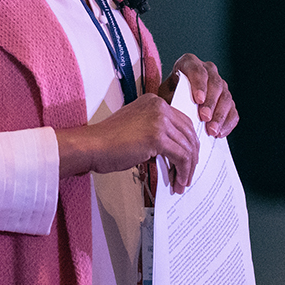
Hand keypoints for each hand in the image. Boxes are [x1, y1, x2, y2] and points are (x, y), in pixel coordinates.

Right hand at [56, 92, 201, 192]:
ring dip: (187, 168)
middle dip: (192, 157)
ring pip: (187, 146)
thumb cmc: (109, 142)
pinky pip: (180, 156)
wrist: (92, 146)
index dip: (189, 143)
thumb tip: (176, 151)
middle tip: (188, 174)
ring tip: (182, 183)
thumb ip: (158, 132)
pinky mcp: (157, 136)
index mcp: (154, 102)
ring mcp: (159, 120)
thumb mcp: (138, 128)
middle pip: (189, 133)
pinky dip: (182, 171)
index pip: (183, 122)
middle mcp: (159, 106)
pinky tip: (178, 181)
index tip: (189, 159)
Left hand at [162, 54, 239, 138]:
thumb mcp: (164, 94)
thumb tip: (177, 106)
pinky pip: (232, 110)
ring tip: (212, 131)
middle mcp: (208, 70)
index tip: (198, 100)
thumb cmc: (168, 95)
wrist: (175, 101)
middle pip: (215, 84)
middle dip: (211, 102)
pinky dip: (228, 122)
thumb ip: (170, 97)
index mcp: (189, 63)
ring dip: (220, 115)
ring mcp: (220, 84)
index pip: (197, 70)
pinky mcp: (227, 99)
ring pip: (226, 97)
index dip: (199, 85)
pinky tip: (220, 133)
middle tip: (205, 118)